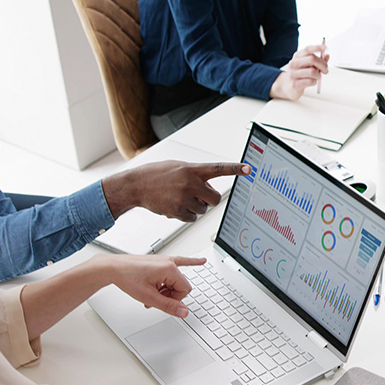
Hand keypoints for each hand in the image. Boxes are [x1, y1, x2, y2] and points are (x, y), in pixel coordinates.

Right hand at [104, 161, 250, 221]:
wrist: (136, 185)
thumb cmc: (156, 174)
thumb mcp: (178, 167)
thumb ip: (195, 175)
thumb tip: (208, 188)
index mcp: (192, 169)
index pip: (219, 168)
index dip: (235, 169)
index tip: (249, 169)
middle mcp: (190, 183)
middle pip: (215, 199)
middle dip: (209, 199)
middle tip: (199, 195)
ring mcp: (184, 198)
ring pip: (203, 210)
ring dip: (195, 206)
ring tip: (179, 197)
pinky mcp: (177, 211)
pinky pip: (192, 218)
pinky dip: (186, 215)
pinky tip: (175, 205)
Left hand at [106, 255, 206, 316]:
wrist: (114, 268)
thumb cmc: (127, 277)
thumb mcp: (148, 297)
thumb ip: (168, 306)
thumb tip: (183, 312)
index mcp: (169, 269)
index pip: (185, 290)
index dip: (175, 300)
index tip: (162, 301)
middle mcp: (169, 262)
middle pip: (181, 285)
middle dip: (170, 295)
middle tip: (155, 298)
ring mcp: (165, 261)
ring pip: (175, 280)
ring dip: (166, 289)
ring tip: (151, 293)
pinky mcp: (160, 261)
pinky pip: (180, 262)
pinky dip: (190, 263)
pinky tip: (200, 261)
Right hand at [270, 43, 328, 100]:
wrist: (287, 87)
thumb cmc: (300, 75)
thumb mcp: (308, 65)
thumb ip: (318, 60)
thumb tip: (327, 56)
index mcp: (297, 56)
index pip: (308, 49)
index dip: (317, 47)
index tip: (326, 48)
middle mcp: (294, 63)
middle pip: (312, 59)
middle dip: (323, 65)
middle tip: (325, 70)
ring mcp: (293, 73)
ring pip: (313, 72)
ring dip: (318, 75)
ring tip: (316, 77)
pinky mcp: (295, 84)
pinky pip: (310, 81)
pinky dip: (314, 82)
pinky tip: (311, 82)